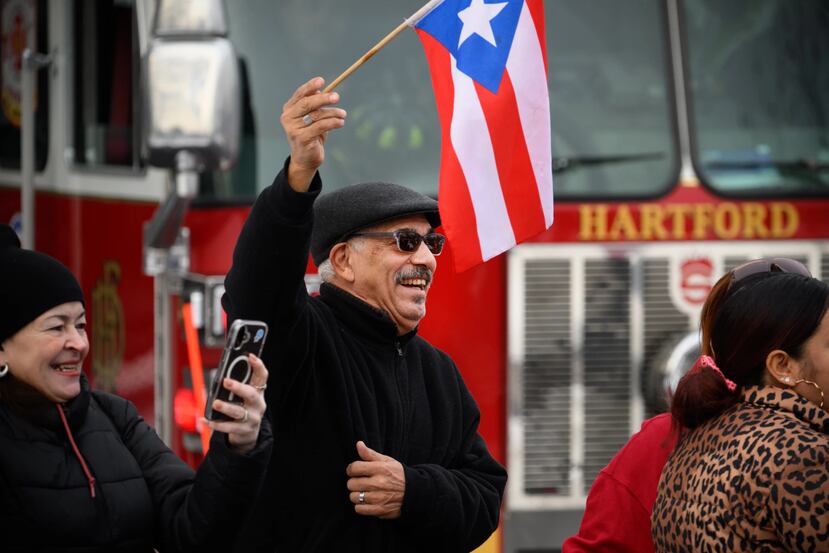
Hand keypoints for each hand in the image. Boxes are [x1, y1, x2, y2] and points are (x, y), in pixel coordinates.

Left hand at [200, 353, 267, 453]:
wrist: (248, 434)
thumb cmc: (243, 409)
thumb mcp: (245, 397)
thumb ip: (238, 386)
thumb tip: (221, 376)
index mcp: (258, 392)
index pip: (262, 377)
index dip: (258, 365)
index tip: (250, 356)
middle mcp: (258, 404)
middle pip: (251, 394)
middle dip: (238, 387)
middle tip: (226, 381)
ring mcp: (252, 418)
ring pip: (239, 412)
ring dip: (226, 407)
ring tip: (216, 403)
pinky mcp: (244, 430)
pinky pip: (229, 427)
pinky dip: (216, 424)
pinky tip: (206, 420)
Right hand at [280, 76, 346, 191]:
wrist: (305, 159)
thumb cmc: (311, 136)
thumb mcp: (313, 119)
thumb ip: (315, 106)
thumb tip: (323, 91)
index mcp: (289, 109)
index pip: (299, 94)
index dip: (310, 87)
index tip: (322, 81)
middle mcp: (288, 118)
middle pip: (307, 103)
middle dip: (323, 98)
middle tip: (337, 97)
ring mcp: (293, 128)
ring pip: (316, 115)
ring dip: (333, 113)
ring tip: (343, 114)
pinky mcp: (301, 138)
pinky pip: (320, 126)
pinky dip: (333, 123)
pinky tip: (340, 122)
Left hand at [346, 441, 404, 518]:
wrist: (414, 492)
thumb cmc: (398, 475)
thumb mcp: (387, 461)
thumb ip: (370, 454)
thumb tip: (358, 444)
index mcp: (380, 469)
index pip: (354, 468)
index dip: (351, 469)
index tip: (355, 471)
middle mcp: (378, 483)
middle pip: (351, 483)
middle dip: (354, 482)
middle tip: (362, 482)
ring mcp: (378, 498)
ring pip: (353, 497)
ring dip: (357, 495)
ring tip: (364, 492)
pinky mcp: (379, 510)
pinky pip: (359, 509)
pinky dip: (360, 506)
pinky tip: (367, 501)